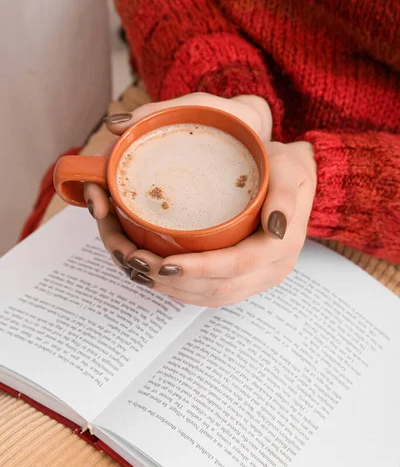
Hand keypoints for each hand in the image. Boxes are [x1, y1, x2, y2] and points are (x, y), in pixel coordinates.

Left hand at [84, 94, 315, 305]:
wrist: (295, 179)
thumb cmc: (286, 169)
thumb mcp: (289, 170)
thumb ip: (284, 196)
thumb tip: (276, 227)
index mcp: (280, 248)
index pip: (236, 265)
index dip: (199, 268)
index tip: (165, 261)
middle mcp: (270, 271)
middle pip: (217, 289)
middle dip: (174, 281)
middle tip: (136, 263)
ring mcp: (257, 279)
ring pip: (210, 297)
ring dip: (171, 289)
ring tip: (137, 269)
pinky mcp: (244, 280)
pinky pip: (210, 295)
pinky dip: (180, 289)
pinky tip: (156, 276)